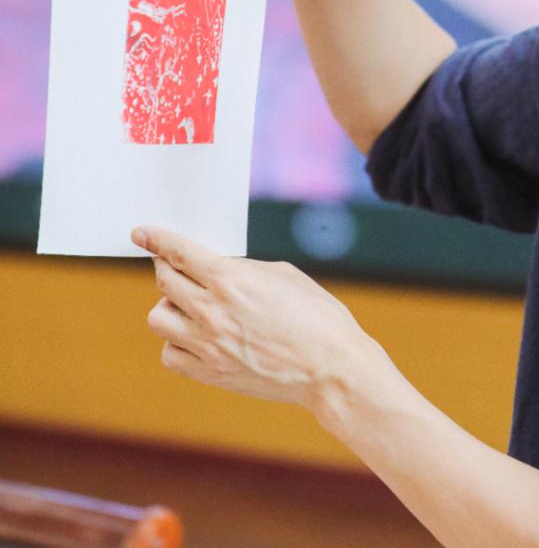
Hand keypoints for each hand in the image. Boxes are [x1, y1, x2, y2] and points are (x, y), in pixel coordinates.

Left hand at [132, 226, 377, 409]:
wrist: (330, 367)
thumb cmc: (316, 315)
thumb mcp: (282, 275)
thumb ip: (242, 270)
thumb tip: (216, 270)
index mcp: (231, 281)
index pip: (178, 253)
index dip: (156, 240)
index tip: (141, 233)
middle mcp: (211, 311)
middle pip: (164, 282)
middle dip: (166, 268)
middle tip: (175, 268)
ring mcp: (207, 345)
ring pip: (159, 319)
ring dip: (170, 307)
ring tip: (191, 307)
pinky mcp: (210, 373)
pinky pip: (170, 354)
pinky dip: (176, 342)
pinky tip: (196, 337)